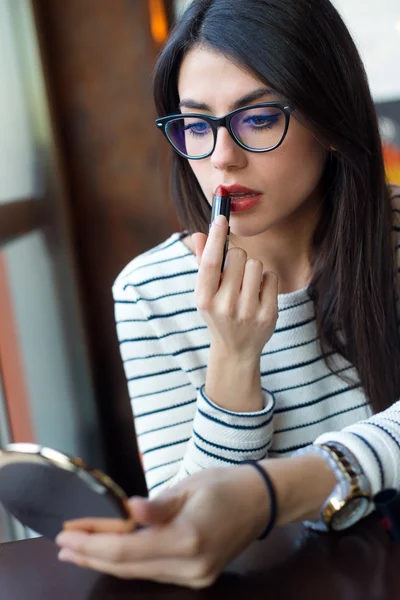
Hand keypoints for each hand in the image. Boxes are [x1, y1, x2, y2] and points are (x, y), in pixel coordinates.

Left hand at [56, 465, 269, 588]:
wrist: (261, 501)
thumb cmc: (225, 484)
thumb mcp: (189, 485)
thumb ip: (157, 505)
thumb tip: (129, 510)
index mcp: (188, 538)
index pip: (127, 548)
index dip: (93, 542)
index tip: (67, 533)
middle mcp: (191, 565)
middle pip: (128, 567)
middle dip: (92, 555)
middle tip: (63, 545)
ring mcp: (195, 576)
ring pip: (138, 573)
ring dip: (106, 561)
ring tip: (78, 551)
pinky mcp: (197, 576)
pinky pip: (153, 572)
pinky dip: (128, 563)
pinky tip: (111, 553)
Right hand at [192, 216, 277, 362]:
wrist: (235, 350)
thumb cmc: (218, 313)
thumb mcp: (205, 292)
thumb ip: (203, 262)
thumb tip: (200, 233)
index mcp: (204, 299)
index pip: (211, 262)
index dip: (216, 238)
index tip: (221, 218)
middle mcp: (225, 306)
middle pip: (239, 257)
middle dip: (238, 258)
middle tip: (235, 272)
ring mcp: (248, 312)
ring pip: (257, 265)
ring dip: (253, 269)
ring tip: (246, 285)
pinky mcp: (268, 314)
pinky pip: (271, 277)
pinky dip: (266, 281)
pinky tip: (258, 295)